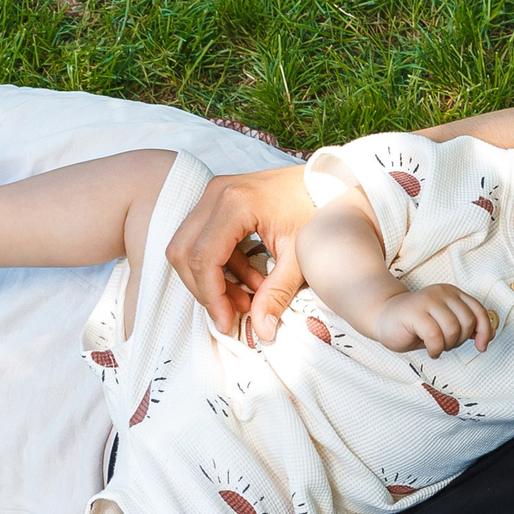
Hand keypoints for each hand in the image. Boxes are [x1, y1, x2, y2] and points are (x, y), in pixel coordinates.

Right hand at [166, 168, 312, 337]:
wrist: (330, 182)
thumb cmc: (318, 210)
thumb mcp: (300, 257)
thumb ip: (277, 294)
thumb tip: (261, 331)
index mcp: (235, 204)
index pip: (202, 258)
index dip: (211, 297)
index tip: (227, 322)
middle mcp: (216, 194)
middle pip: (183, 252)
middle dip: (205, 290)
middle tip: (232, 314)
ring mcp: (214, 193)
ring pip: (188, 246)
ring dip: (211, 279)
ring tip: (247, 299)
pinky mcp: (219, 199)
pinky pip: (203, 238)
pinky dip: (221, 265)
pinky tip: (251, 281)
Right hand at [371, 283, 498, 355]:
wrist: (383, 317)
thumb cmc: (417, 325)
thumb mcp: (446, 325)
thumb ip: (466, 328)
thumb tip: (488, 336)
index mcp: (452, 293)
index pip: (479, 310)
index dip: (484, 331)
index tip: (481, 347)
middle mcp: (442, 292)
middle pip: (468, 322)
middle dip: (461, 340)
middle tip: (446, 345)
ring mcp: (427, 300)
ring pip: (453, 329)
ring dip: (447, 346)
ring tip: (437, 347)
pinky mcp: (414, 312)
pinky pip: (435, 336)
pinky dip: (436, 349)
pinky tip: (430, 351)